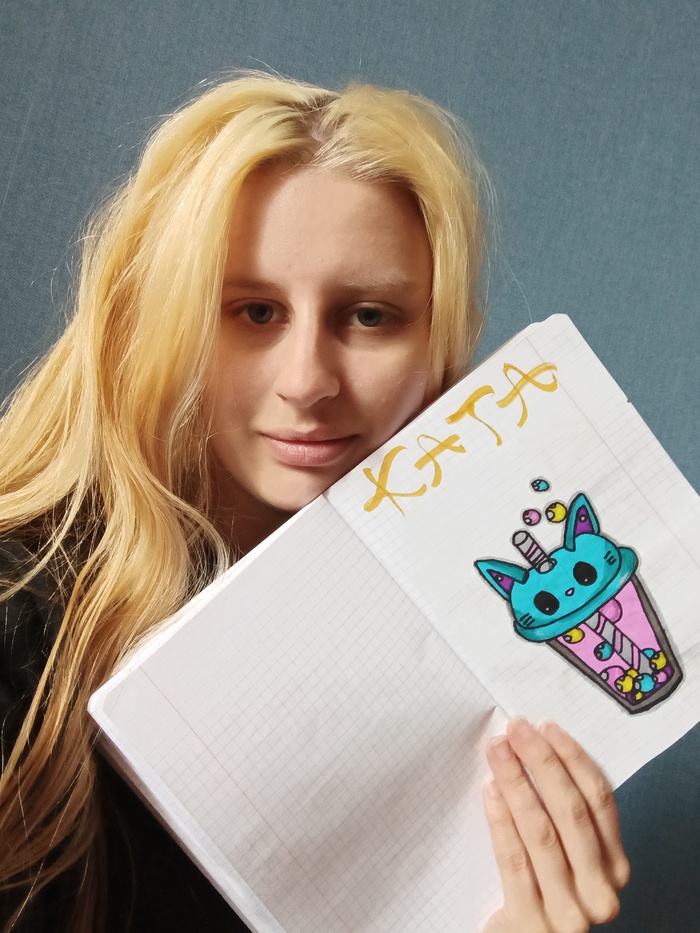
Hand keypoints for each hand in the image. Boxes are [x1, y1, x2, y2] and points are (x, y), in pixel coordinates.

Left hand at [481, 719, 629, 932]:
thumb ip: (563, 816)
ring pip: (542, 832)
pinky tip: (490, 791)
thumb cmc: (542, 891)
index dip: (573, 759)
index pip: (600, 802)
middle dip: (543, 763)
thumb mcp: (566, 857)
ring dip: (517, 783)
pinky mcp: (532, 924)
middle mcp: (599, 892)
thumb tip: (537, 748)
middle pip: (572, 812)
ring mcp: (568, 912)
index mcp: (614, 868)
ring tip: (498, 752)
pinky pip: (515, 860)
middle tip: (517, 730)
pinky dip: (501, 821)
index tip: (547, 728)